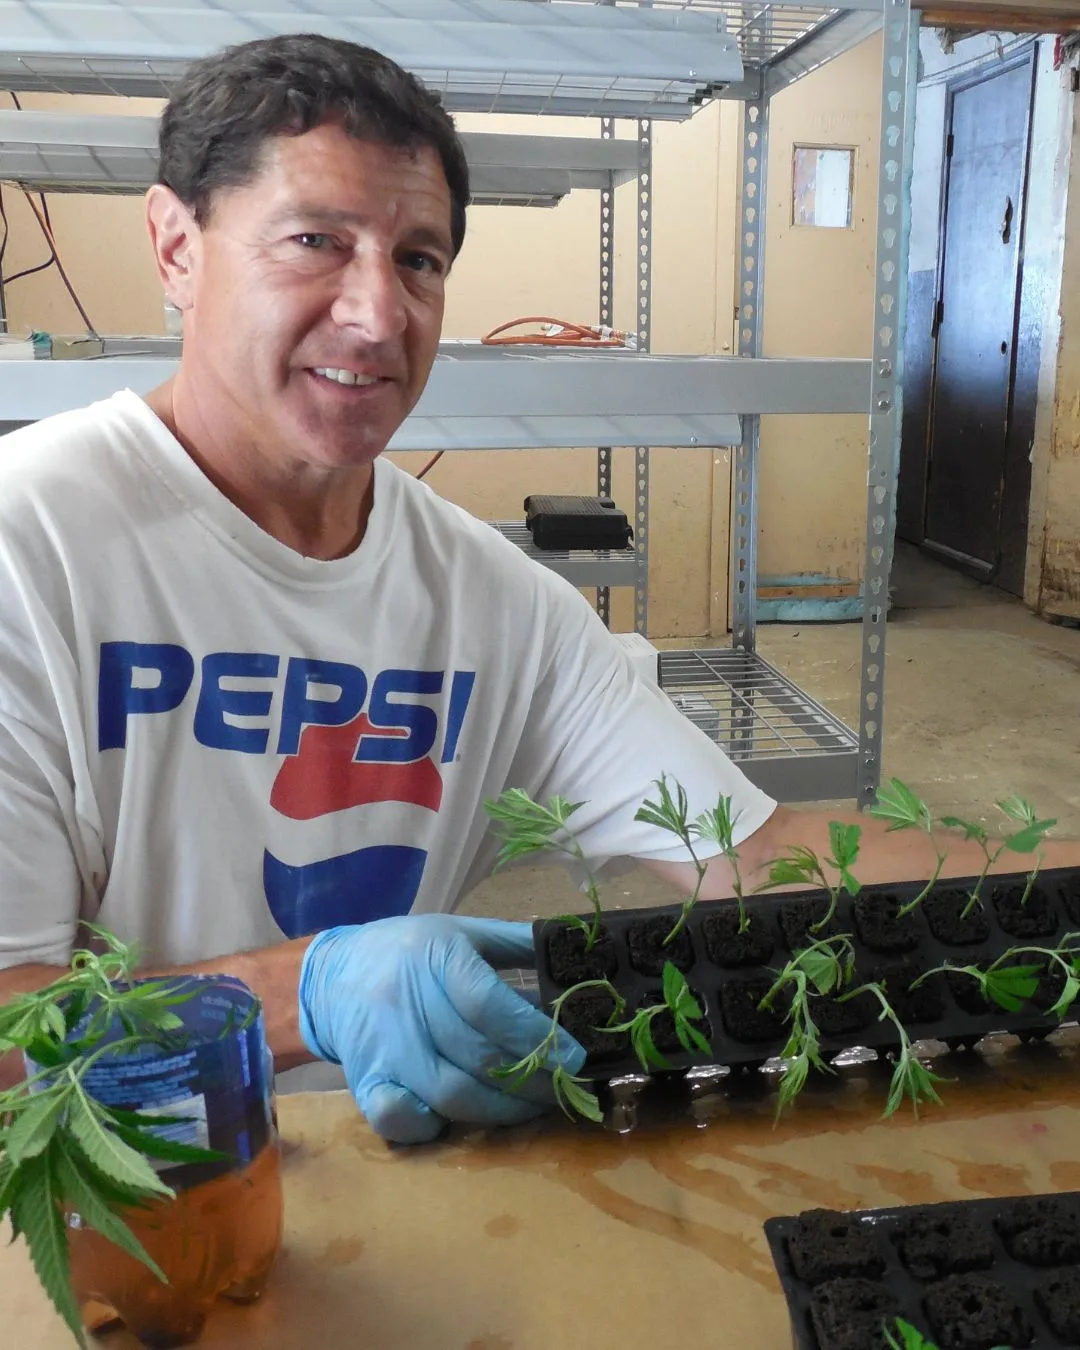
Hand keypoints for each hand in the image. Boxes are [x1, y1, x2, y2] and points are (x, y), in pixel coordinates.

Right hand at [297, 914, 584, 1143]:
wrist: (331, 976)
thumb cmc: (409, 952)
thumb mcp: (461, 931)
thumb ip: (515, 942)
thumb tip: (571, 955)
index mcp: (435, 956)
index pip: (488, 1003)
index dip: (535, 1036)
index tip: (574, 1059)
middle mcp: (406, 1002)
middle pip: (476, 1056)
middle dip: (531, 1081)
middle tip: (564, 1089)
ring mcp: (382, 1047)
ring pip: (448, 1094)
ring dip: (500, 1110)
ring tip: (532, 1106)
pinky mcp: (363, 1082)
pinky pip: (398, 1120)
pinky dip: (434, 1129)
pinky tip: (464, 1121)